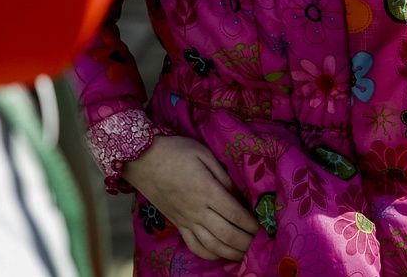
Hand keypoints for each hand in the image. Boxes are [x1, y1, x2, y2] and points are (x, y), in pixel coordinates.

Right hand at [122, 134, 259, 260]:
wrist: (142, 159)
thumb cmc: (176, 151)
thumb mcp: (204, 154)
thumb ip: (224, 177)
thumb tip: (239, 196)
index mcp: (207, 191)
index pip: (235, 214)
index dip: (252, 224)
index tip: (265, 228)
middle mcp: (196, 210)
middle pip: (226, 235)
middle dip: (246, 243)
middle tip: (262, 245)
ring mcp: (185, 220)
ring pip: (211, 245)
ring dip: (231, 253)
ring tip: (247, 255)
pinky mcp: (177, 224)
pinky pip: (194, 246)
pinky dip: (210, 254)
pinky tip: (221, 254)